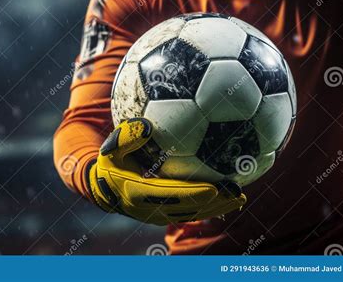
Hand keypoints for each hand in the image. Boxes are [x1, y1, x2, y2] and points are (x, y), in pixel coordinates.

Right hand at [86, 118, 246, 225]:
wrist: (103, 187)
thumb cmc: (111, 162)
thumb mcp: (111, 147)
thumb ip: (125, 137)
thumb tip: (145, 126)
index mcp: (138, 192)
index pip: (170, 195)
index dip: (192, 194)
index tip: (214, 189)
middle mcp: (150, 209)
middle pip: (187, 209)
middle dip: (213, 204)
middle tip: (238, 194)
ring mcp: (157, 215)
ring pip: (191, 215)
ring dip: (216, 209)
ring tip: (239, 199)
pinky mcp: (163, 215)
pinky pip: (188, 214)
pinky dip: (208, 209)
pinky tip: (225, 199)